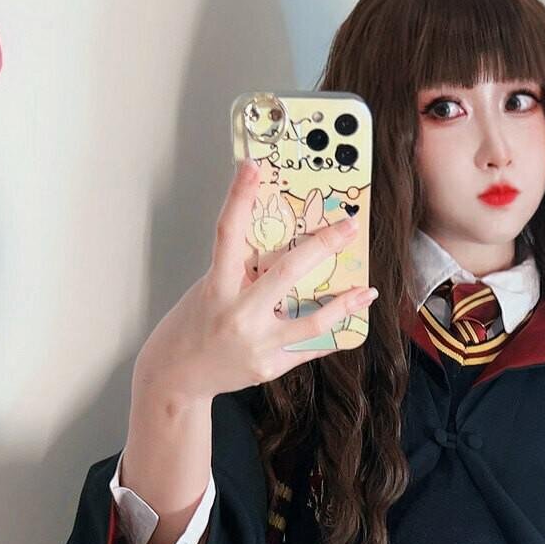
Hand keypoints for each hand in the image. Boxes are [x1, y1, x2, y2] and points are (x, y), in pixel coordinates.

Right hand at [135, 157, 378, 401]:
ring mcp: (257, 343)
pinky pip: (309, 347)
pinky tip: (349, 323)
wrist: (176, 376)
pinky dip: (331, 335)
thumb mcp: (208, 291)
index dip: (239, 197)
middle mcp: (238, 314)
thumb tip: (281, 250)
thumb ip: (240, 274)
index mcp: (216, 287)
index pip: (228, 234)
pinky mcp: (269, 366)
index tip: (253, 166)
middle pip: (288, 272)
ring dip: (345, 304)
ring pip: (313, 320)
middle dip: (322, 246)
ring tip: (368, 291)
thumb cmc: (192, 327)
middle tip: (349, 226)